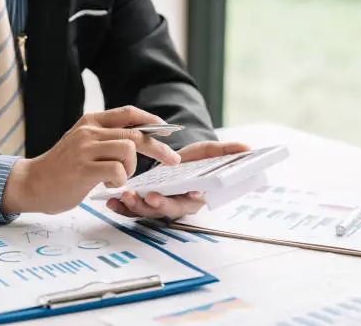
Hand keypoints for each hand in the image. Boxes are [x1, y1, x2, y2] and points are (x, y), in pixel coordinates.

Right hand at [1, 106, 180, 214]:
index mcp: (91, 121)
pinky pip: (118, 171)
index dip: (152, 120)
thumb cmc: (62, 168)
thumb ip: (106, 137)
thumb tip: (139, 138)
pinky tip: (108, 185)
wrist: (31, 184)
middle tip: (172, 160)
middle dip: (160, 148)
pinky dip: (120, 181)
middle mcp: (89, 131)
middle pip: (136, 133)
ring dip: (131, 168)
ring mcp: (85, 148)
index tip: (168, 130)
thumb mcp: (83, 143)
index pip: (128, 113)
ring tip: (118, 178)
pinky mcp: (83, 168)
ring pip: (129, 149)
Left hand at [106, 141, 249, 219]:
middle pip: (169, 209)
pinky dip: (121, 207)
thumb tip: (248, 149)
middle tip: (149, 196)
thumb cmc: (195, 161)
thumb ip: (226, 151)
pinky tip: (111, 202)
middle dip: (159, 205)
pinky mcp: (143, 203)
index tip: (191, 192)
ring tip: (125, 196)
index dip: (192, 198)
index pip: (194, 200)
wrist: (177, 164)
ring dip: (136, 206)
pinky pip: (131, 210)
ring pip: (148, 211)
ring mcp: (159, 205)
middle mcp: (177, 204)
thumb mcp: (210, 153)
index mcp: (196, 196)